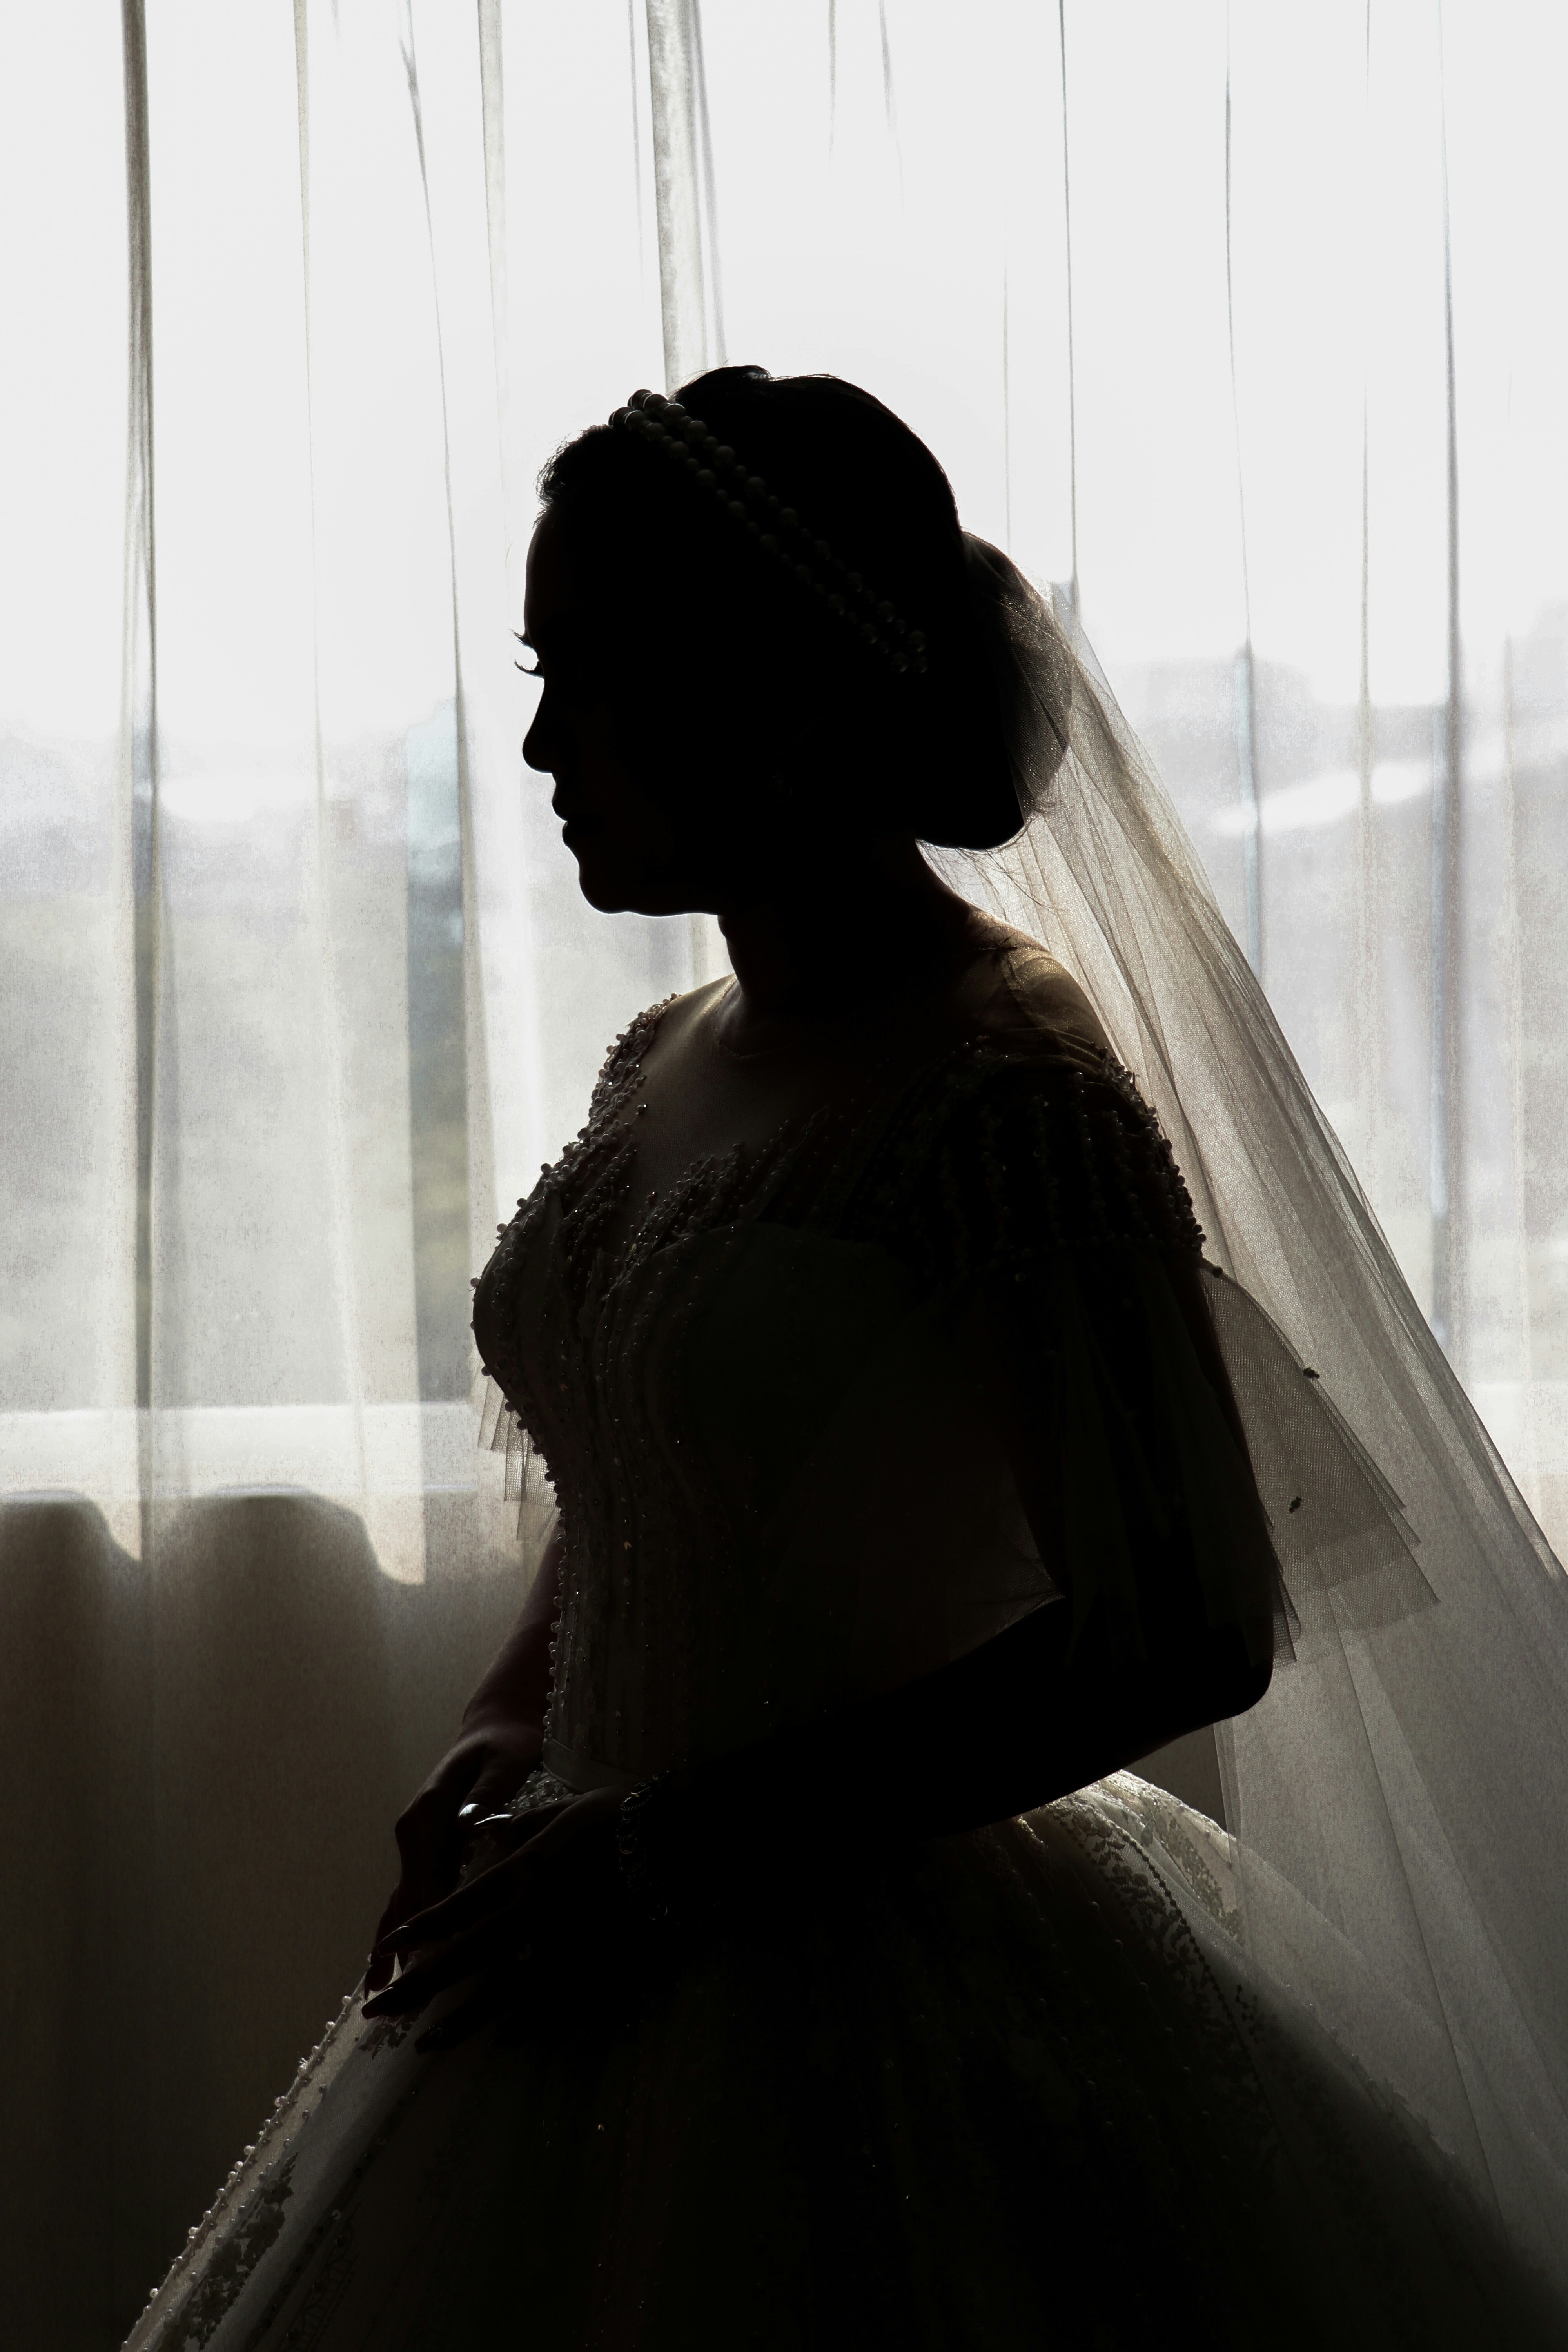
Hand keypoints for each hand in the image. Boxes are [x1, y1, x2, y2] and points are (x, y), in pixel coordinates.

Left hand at [362, 1784, 625, 2042]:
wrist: (677, 1839)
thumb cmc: (619, 1817)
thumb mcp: (561, 1811)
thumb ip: (518, 1828)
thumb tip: (482, 1831)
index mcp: (523, 1870)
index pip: (459, 1905)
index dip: (421, 1928)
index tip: (388, 1948)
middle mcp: (533, 1912)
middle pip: (464, 1956)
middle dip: (418, 1985)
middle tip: (378, 2010)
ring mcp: (563, 1945)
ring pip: (500, 1992)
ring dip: (459, 2020)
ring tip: (424, 2042)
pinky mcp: (594, 1966)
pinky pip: (551, 2004)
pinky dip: (523, 2025)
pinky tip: (499, 2041)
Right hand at [364, 1712, 542, 1994]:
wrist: (494, 1729)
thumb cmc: (507, 1746)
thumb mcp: (505, 1763)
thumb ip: (487, 1795)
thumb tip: (466, 1824)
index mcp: (431, 1813)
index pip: (431, 1879)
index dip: (431, 1925)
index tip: (431, 1967)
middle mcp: (414, 1830)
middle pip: (408, 1899)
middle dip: (404, 1949)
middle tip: (396, 2000)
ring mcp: (413, 1841)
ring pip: (400, 1902)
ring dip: (389, 1946)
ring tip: (375, 1994)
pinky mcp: (422, 1849)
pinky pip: (406, 1895)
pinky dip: (396, 1928)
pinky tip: (387, 1964)